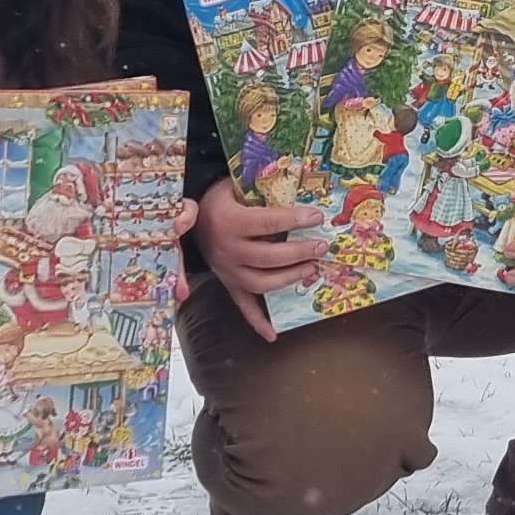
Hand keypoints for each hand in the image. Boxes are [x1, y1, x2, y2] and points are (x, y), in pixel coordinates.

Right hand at [194, 177, 328, 337]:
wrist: (192, 217)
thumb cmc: (221, 198)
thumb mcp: (234, 185)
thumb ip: (259, 187)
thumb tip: (295, 182)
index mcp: (229, 221)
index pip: (267, 223)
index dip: (293, 220)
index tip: (316, 217)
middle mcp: (226, 250)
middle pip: (267, 257)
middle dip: (298, 252)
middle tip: (321, 246)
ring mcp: (227, 271)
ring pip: (260, 283)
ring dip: (289, 279)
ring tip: (312, 269)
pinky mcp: (228, 283)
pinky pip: (242, 305)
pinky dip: (257, 321)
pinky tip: (273, 333)